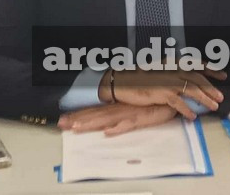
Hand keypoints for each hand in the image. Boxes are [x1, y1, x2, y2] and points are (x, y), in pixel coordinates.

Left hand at [58, 103, 176, 135]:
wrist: (169, 97)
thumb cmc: (151, 103)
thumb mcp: (132, 108)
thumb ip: (119, 114)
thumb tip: (106, 124)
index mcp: (115, 106)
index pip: (93, 111)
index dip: (77, 115)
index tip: (63, 119)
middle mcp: (118, 109)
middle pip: (94, 115)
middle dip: (77, 120)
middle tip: (61, 124)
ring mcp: (128, 113)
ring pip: (106, 119)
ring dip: (91, 123)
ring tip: (77, 128)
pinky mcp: (140, 118)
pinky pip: (128, 124)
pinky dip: (118, 127)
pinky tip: (108, 132)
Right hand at [99, 67, 225, 118]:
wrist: (122, 81)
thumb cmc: (140, 77)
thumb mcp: (159, 69)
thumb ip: (173, 71)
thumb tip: (187, 78)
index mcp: (173, 62)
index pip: (196, 64)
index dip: (211, 70)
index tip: (222, 75)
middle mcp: (173, 69)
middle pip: (197, 79)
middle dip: (211, 88)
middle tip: (221, 97)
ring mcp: (169, 81)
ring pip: (193, 90)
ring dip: (205, 99)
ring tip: (213, 107)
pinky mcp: (163, 93)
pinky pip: (179, 103)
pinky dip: (187, 110)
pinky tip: (192, 116)